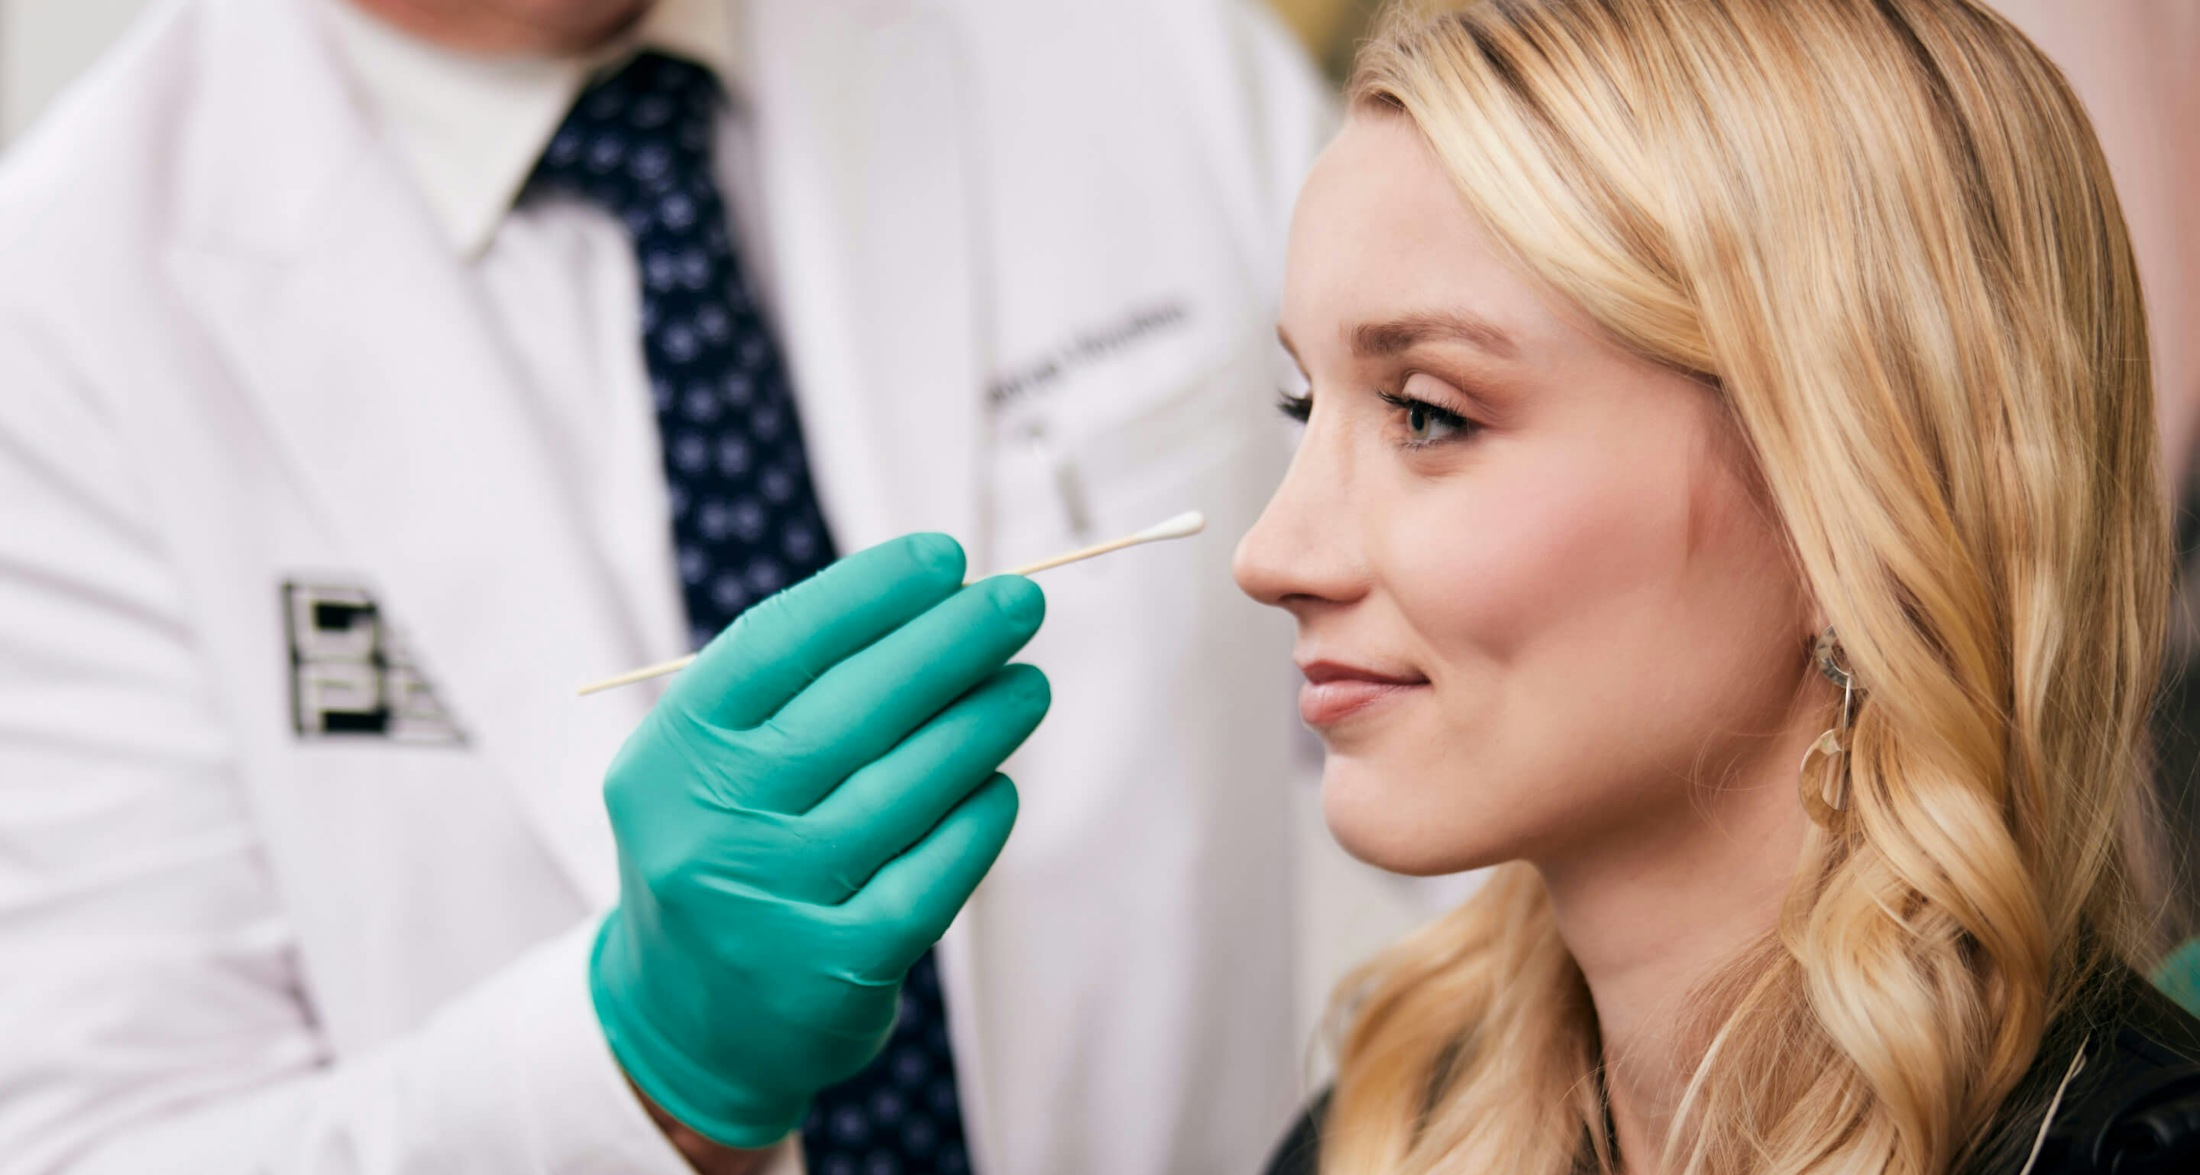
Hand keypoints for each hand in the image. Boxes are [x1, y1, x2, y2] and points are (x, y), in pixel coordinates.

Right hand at [589, 534, 1049, 1147]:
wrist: (689, 1027)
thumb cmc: (727, 851)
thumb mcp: (711, 767)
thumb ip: (793, 690)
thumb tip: (933, 601)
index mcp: (670, 756)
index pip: (776, 645)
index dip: (867, 593)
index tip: (943, 558)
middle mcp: (710, 827)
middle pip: (854, 709)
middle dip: (949, 643)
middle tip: (1019, 602)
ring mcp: (773, 903)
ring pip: (906, 787)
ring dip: (982, 723)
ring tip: (1028, 686)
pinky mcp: (837, 968)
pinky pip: (934, 872)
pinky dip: (977, 820)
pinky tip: (1001, 783)